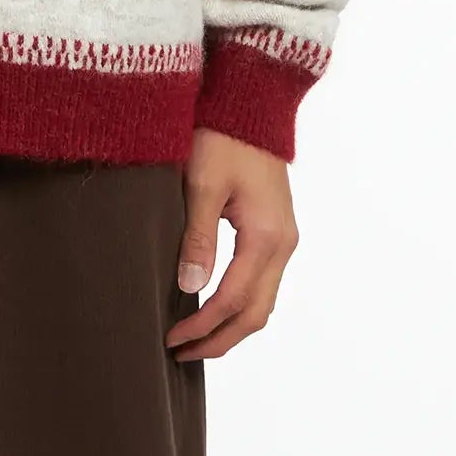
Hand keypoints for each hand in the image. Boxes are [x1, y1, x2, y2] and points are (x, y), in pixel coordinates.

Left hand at [164, 127, 299, 360]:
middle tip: (181, 352)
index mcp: (266, 236)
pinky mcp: (275, 229)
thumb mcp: (203, 184)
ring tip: (193, 338)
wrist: (250, 103)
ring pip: (262, 300)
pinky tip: (211, 304)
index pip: (234, 299)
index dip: (203, 326)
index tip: (172, 339)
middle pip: (256, 313)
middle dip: (220, 339)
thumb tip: (190, 289)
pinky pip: (262, 281)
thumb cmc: (223, 136)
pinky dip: (239, 302)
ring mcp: (283, 237)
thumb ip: (198, 238)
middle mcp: (282, 243)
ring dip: (230, 325)